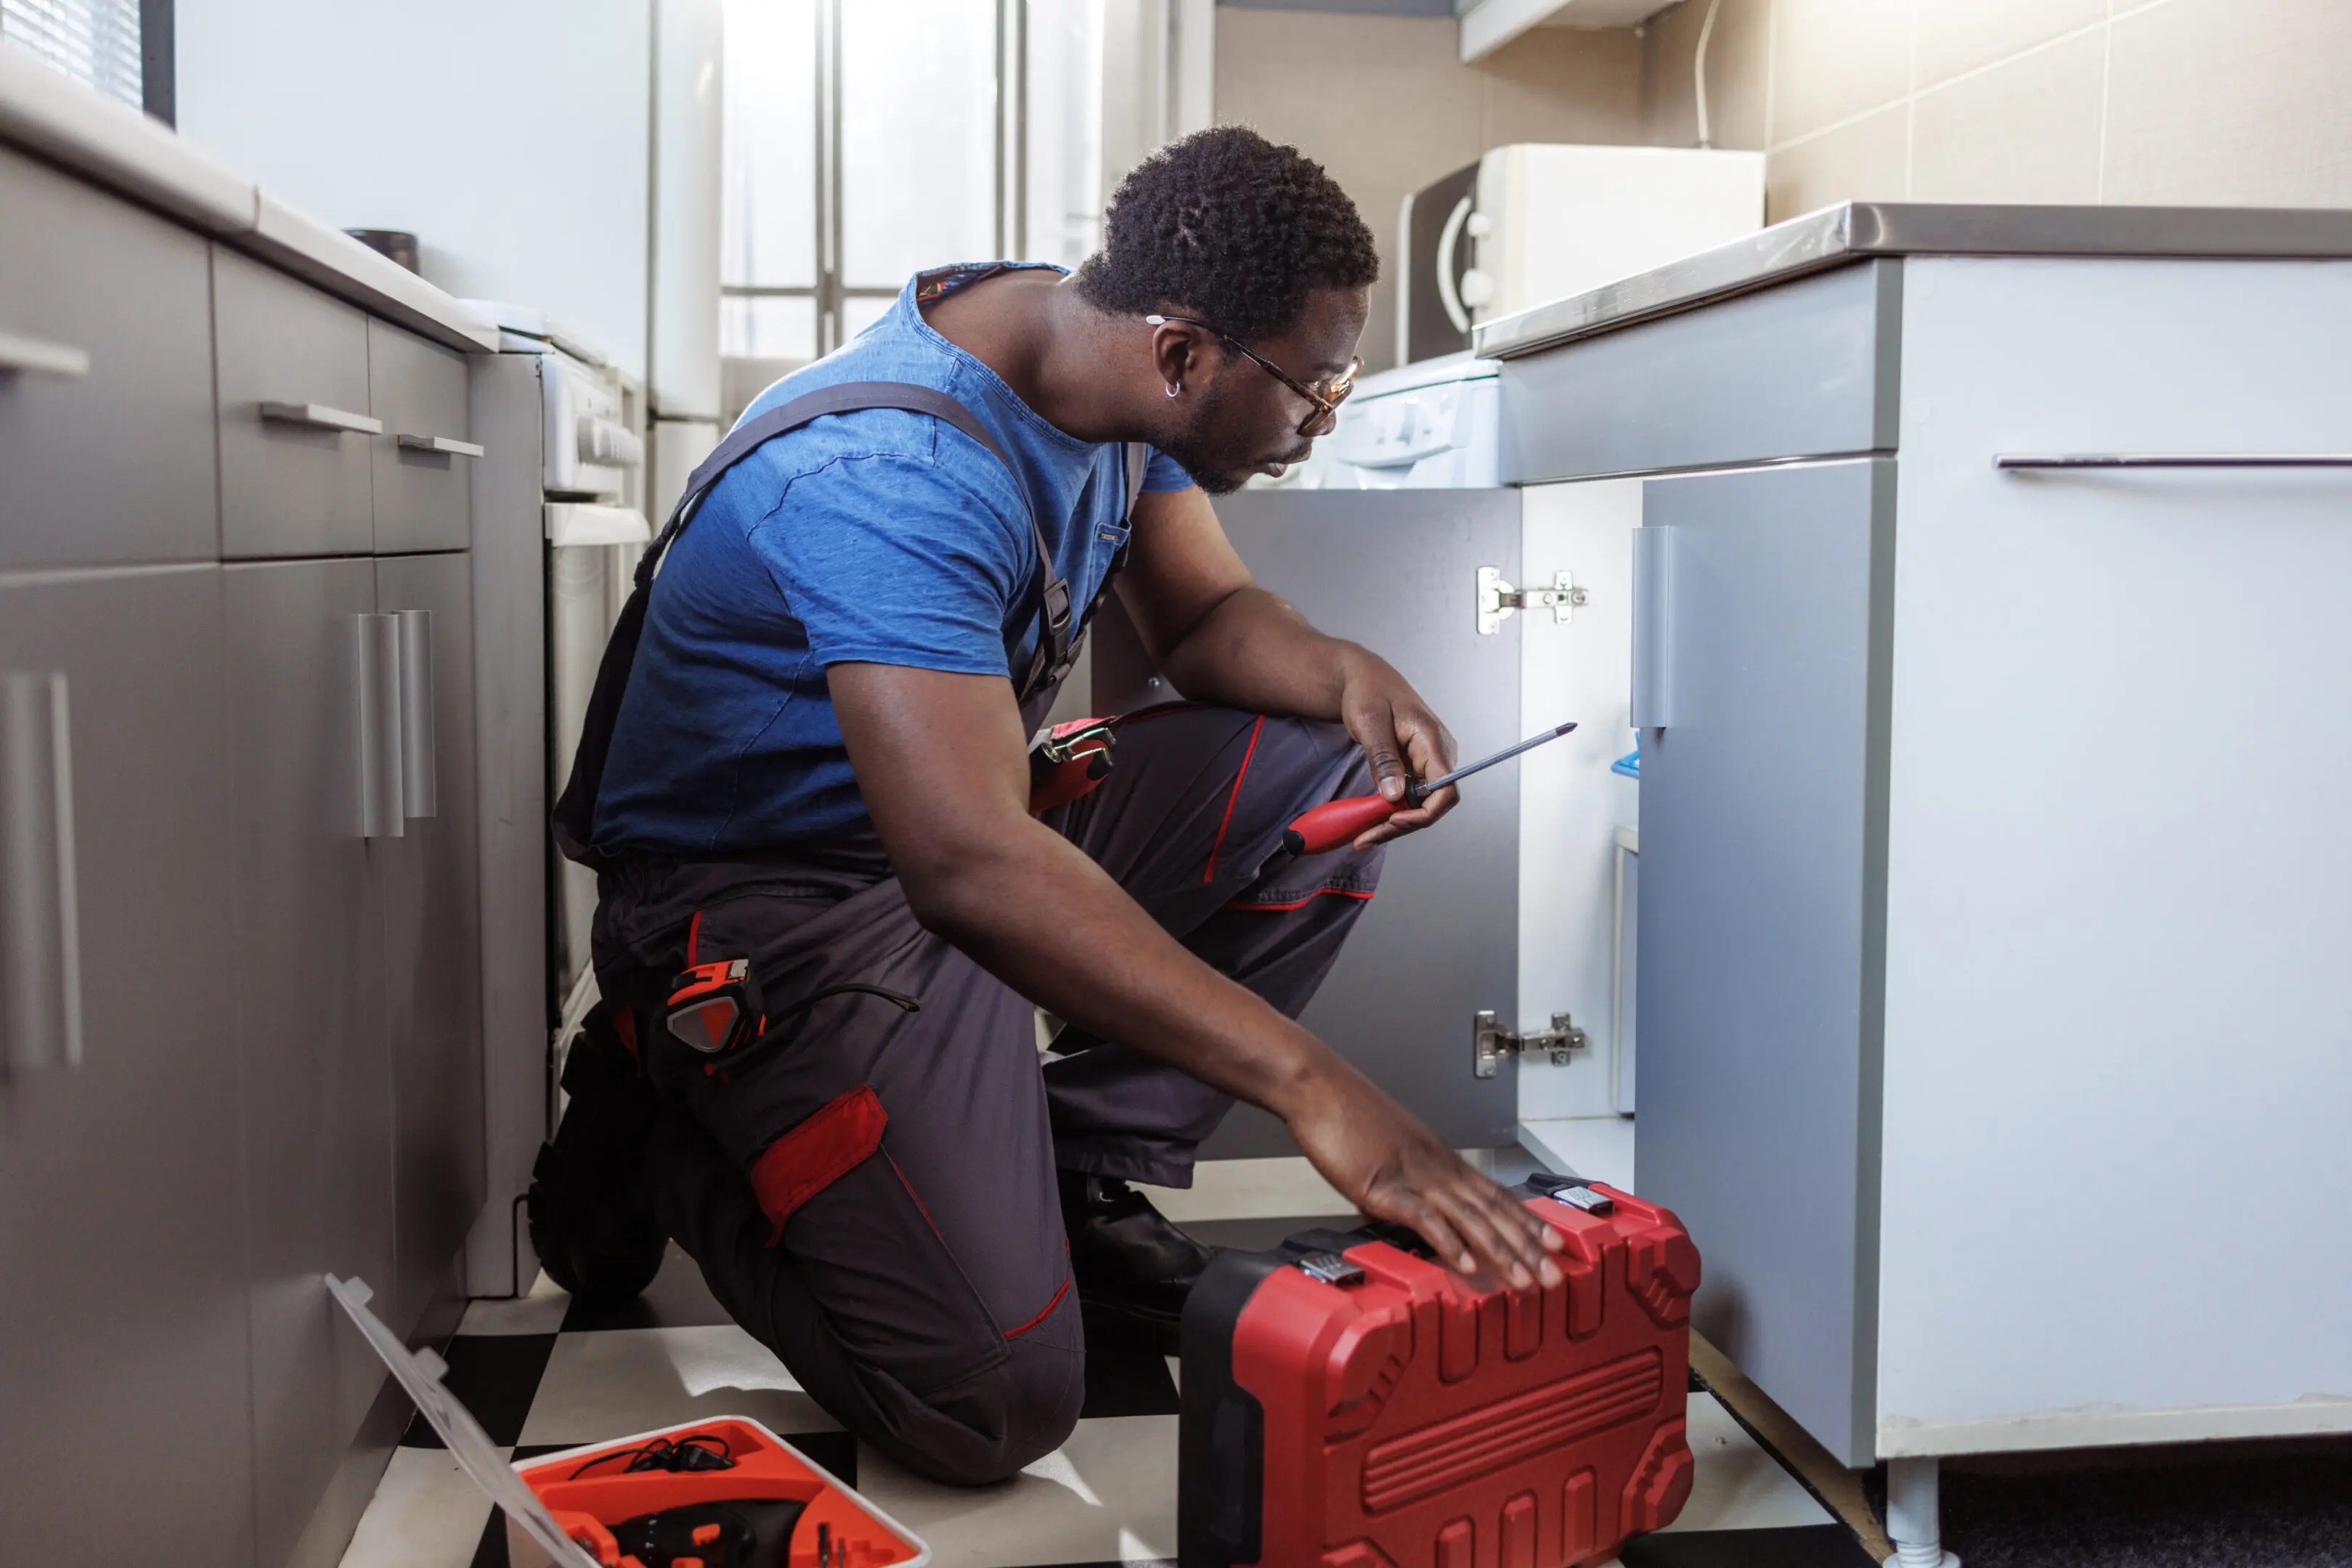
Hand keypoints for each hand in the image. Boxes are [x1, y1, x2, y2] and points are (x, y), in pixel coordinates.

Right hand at [1283, 1058, 1563, 1288]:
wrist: (1317, 1086)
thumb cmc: (1345, 1114)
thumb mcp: (1387, 1148)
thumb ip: (1404, 1180)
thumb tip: (1405, 1210)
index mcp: (1439, 1158)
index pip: (1495, 1193)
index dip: (1527, 1220)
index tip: (1554, 1243)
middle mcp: (1436, 1167)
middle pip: (1493, 1210)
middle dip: (1528, 1246)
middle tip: (1554, 1276)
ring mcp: (1413, 1175)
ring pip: (1470, 1217)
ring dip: (1502, 1251)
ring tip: (1525, 1281)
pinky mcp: (1384, 1185)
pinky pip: (1425, 1218)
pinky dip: (1450, 1243)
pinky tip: (1468, 1265)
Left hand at [1337, 654, 1459, 849]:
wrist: (1364, 679)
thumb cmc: (1367, 692)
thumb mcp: (1370, 722)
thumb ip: (1383, 759)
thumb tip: (1395, 796)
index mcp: (1432, 740)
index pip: (1446, 789)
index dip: (1423, 814)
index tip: (1392, 820)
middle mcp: (1438, 753)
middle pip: (1432, 804)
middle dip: (1401, 825)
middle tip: (1364, 837)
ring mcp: (1428, 761)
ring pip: (1420, 804)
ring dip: (1394, 823)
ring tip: (1363, 834)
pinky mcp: (1417, 766)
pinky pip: (1410, 796)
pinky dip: (1391, 811)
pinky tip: (1369, 820)